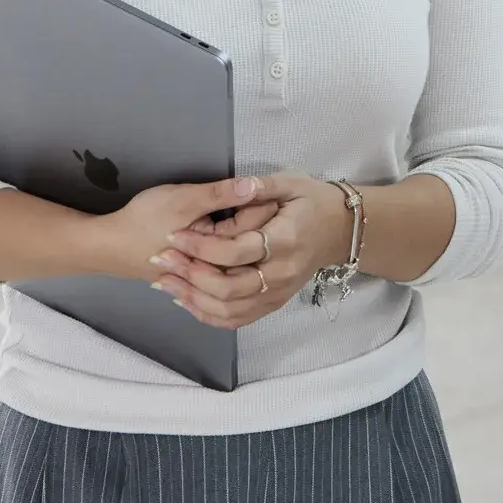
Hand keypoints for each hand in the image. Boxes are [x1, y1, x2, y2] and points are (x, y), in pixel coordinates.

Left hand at [147, 172, 353, 329]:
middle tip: (163, 258)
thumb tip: (238, 184)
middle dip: (189, 274)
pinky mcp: (273, 303)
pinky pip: (236, 319)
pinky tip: (185, 300)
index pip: (235, 252)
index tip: (173, 236)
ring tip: (165, 280)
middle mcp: (282, 274)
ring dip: (192, 298)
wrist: (340, 230)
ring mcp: (279, 293)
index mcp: (285, 242)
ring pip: (228, 309)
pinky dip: (207, 314)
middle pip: (227, 287)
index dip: (200, 246)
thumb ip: (261, 186)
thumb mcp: (292, 183)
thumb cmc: (313, 202)